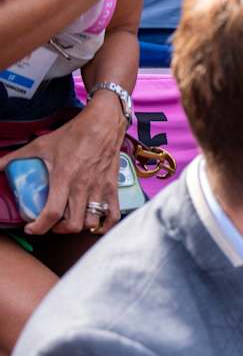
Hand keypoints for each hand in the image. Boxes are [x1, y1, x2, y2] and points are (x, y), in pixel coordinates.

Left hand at [0, 96, 124, 234]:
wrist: (102, 125)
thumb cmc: (73, 134)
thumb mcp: (40, 145)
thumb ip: (15, 157)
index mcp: (63, 178)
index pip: (51, 213)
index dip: (39, 226)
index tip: (31, 228)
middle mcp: (82, 187)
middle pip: (72, 224)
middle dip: (58, 230)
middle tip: (51, 224)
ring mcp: (99, 189)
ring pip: (91, 223)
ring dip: (79, 227)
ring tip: (71, 221)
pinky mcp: (112, 188)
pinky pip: (112, 215)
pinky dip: (105, 225)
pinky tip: (96, 223)